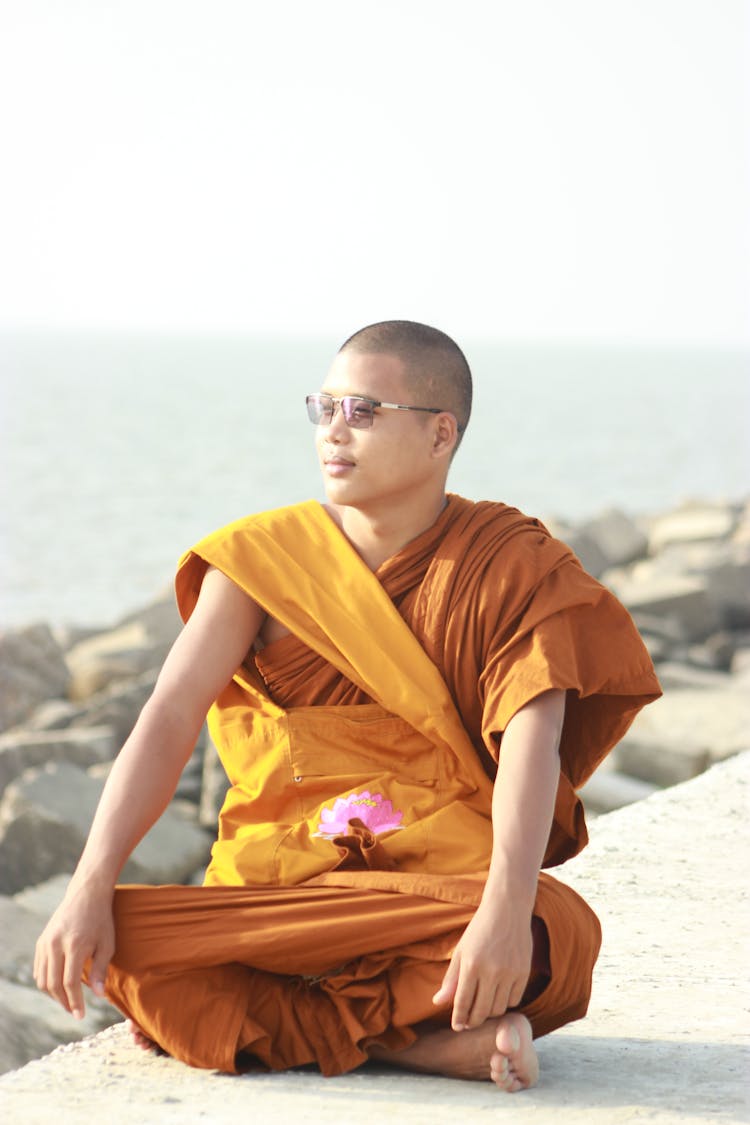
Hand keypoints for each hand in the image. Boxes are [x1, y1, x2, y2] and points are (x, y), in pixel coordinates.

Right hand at [34, 879, 114, 1019]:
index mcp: (74, 945)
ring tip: (68, 1000)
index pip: (70, 983)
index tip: (81, 1016)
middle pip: (53, 984)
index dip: (75, 1002)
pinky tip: (59, 986)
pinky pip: (39, 969)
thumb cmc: (101, 919)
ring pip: (43, 979)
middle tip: (74, 1011)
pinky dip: (47, 981)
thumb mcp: (107, 943)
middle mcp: (55, 944)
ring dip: (54, 994)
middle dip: (63, 1002)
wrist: (87, 894)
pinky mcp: (41, 941)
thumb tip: (99, 996)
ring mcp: (45, 942)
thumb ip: (101, 970)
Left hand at [432, 896, 532, 1030]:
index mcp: (471, 964)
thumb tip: (437, 1003)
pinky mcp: (524, 973)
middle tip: (468, 1023)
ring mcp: (510, 973)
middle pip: (481, 1011)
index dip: (458, 1018)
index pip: (462, 1002)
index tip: (457, 1026)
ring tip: (483, 1008)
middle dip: (473, 1022)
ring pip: (498, 1009)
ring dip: (489, 1013)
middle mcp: (491, 971)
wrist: (508, 909)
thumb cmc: (480, 929)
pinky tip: (499, 996)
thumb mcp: (461, 951)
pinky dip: (505, 1002)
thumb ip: (451, 979)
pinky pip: (514, 1000)